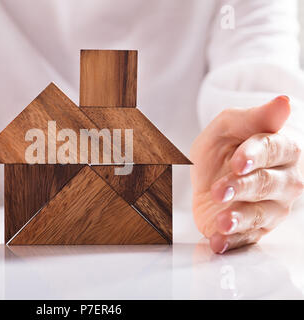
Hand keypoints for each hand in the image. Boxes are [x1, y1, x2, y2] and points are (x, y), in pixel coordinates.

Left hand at [191, 96, 303, 253]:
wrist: (210, 175)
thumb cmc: (224, 146)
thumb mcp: (229, 126)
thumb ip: (253, 118)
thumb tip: (284, 102)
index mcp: (281, 149)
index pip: (275, 150)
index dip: (256, 155)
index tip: (238, 161)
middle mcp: (284, 180)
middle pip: (269, 184)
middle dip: (243, 187)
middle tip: (220, 190)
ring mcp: (272, 207)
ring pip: (261, 214)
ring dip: (240, 219)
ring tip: (222, 221)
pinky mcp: (255, 229)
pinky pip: (247, 238)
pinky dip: (231, 241)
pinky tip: (217, 241)